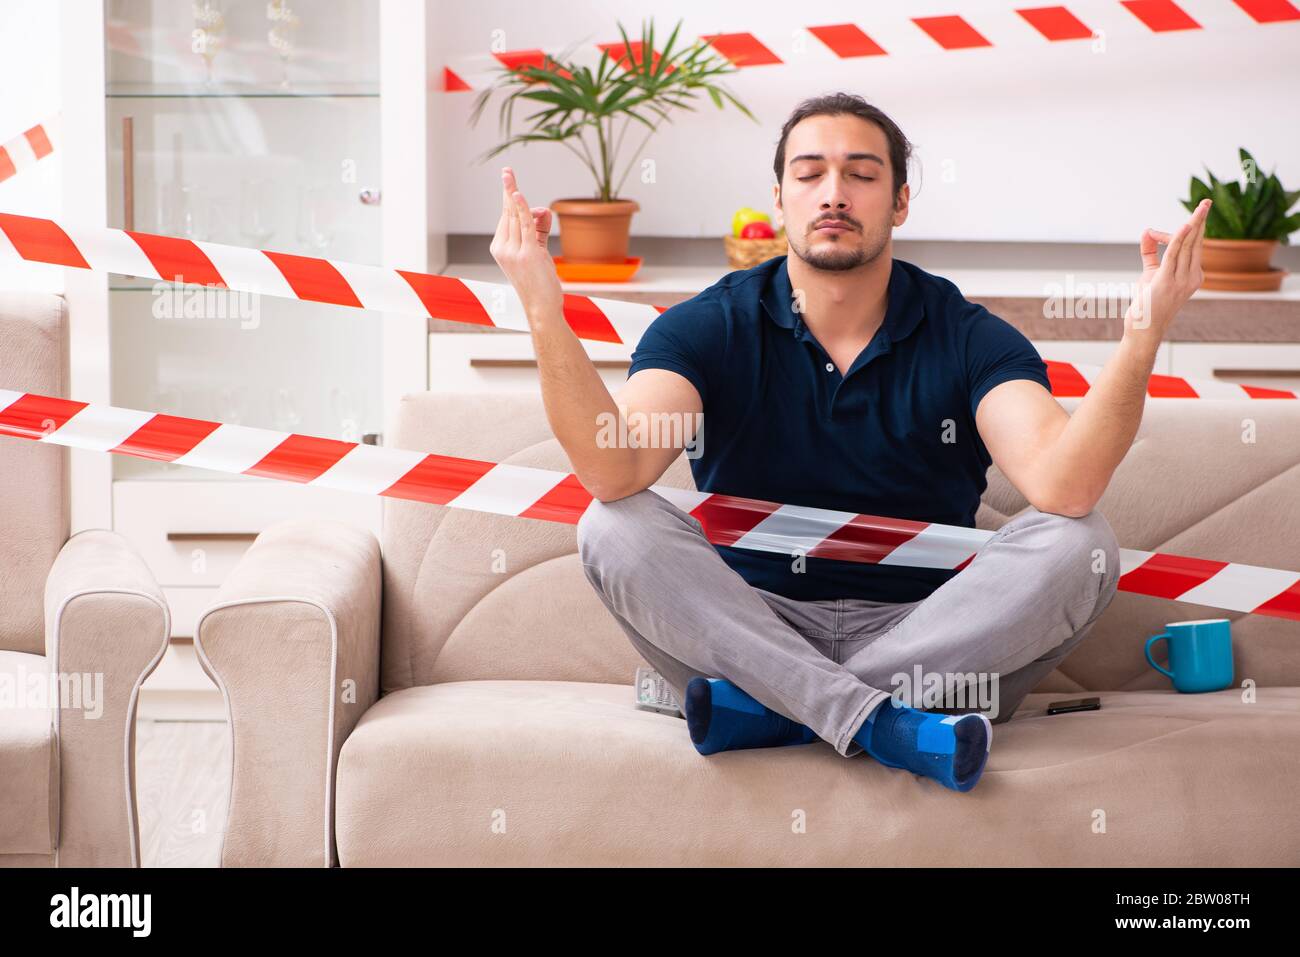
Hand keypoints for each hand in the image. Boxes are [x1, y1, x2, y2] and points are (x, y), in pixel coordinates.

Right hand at [489, 166, 562, 322]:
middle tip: (507, 170)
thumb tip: (542, 209)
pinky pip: (525, 226)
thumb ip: (539, 230)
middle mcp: (503, 249)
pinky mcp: (527, 254)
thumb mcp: (538, 252)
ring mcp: (513, 252)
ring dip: (516, 195)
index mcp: (500, 248)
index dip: (511, 198)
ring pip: (517, 217)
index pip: (507, 217)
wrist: (542, 309)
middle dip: (509, 189)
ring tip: (509, 175)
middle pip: (509, 213)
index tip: (508, 179)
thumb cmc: (539, 283)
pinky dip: (521, 209)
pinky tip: (517, 194)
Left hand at [1124, 198, 1210, 338]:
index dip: (1183, 231)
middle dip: (1201, 221)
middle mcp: (1192, 277)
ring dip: (1193, 224)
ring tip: (1202, 206)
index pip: (1193, 246)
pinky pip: (1174, 256)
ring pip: (1187, 246)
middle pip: (1197, 243)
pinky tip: (1184, 226)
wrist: (1143, 330)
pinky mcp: (1166, 282)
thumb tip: (1147, 229)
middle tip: (1207, 201)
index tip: (1158, 231)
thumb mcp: (1151, 273)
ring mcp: (1181, 281)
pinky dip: (1178, 239)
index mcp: (1194, 275)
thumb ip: (1150, 251)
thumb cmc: (1148, 302)